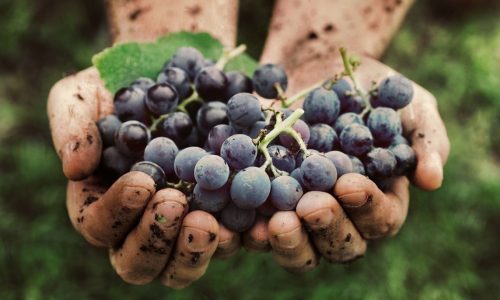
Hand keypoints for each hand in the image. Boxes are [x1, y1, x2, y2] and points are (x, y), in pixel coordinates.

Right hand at [47, 0, 239, 287]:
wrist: (177, 72)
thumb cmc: (122, 85)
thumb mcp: (85, 93)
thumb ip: (72, 125)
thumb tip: (75, 169)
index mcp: (104, 202)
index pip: (100, 225)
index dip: (117, 212)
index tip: (143, 181)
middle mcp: (142, 222)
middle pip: (140, 262)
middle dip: (155, 239)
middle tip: (175, 203)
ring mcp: (184, 222)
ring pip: (183, 264)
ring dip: (194, 251)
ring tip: (209, 221)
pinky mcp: (223, 214)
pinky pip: (232, 240)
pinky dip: (242, 238)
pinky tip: (255, 222)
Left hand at [256, 55, 449, 270]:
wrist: (319, 67)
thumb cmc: (372, 89)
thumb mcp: (409, 104)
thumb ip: (425, 140)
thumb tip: (432, 180)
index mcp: (379, 200)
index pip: (381, 219)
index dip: (367, 207)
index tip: (350, 184)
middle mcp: (341, 215)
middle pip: (339, 244)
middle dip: (326, 228)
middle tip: (311, 206)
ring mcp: (300, 211)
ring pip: (298, 245)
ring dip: (287, 240)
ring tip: (275, 223)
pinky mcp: (265, 199)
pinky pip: (255, 224)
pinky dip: (246, 226)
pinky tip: (237, 218)